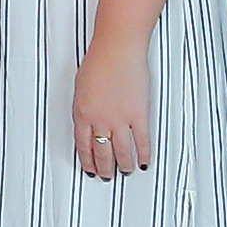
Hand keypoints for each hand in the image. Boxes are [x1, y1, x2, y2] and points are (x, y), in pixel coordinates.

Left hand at [69, 43, 153, 176]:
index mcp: (81, 113)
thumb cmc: (98, 61)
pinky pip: (141, 141)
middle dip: (104, 168)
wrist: (116, 50)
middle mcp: (99, 120)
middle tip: (106, 176)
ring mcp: (119, 119)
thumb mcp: (81, 87)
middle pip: (101, 152)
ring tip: (126, 171)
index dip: (87, 160)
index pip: (82, 145)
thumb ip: (85, 106)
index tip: (90, 169)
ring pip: (120, 152)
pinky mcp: (137, 115)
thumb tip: (89, 119)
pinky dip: (143, 154)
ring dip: (123, 165)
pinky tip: (144, 161)